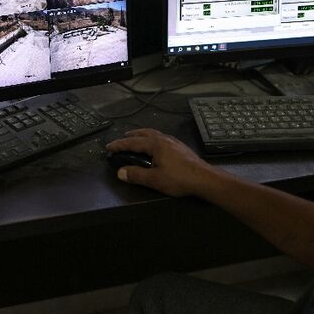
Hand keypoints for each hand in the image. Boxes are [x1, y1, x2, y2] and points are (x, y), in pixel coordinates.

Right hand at [106, 128, 220, 197]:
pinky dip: (152, 139)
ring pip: (154, 134)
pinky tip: (155, 147)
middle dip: (131, 135)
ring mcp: (174, 142)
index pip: (132, 142)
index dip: (119, 145)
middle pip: (144, 133)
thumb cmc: (179, 179)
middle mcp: (164, 139)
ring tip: (137, 140)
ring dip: (143, 136)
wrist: (204, 178)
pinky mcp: (180, 147)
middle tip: (122, 139)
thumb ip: (136, 175)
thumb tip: (120, 172)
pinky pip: (162, 138)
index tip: (109, 147)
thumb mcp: (154, 179)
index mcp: (156, 144)